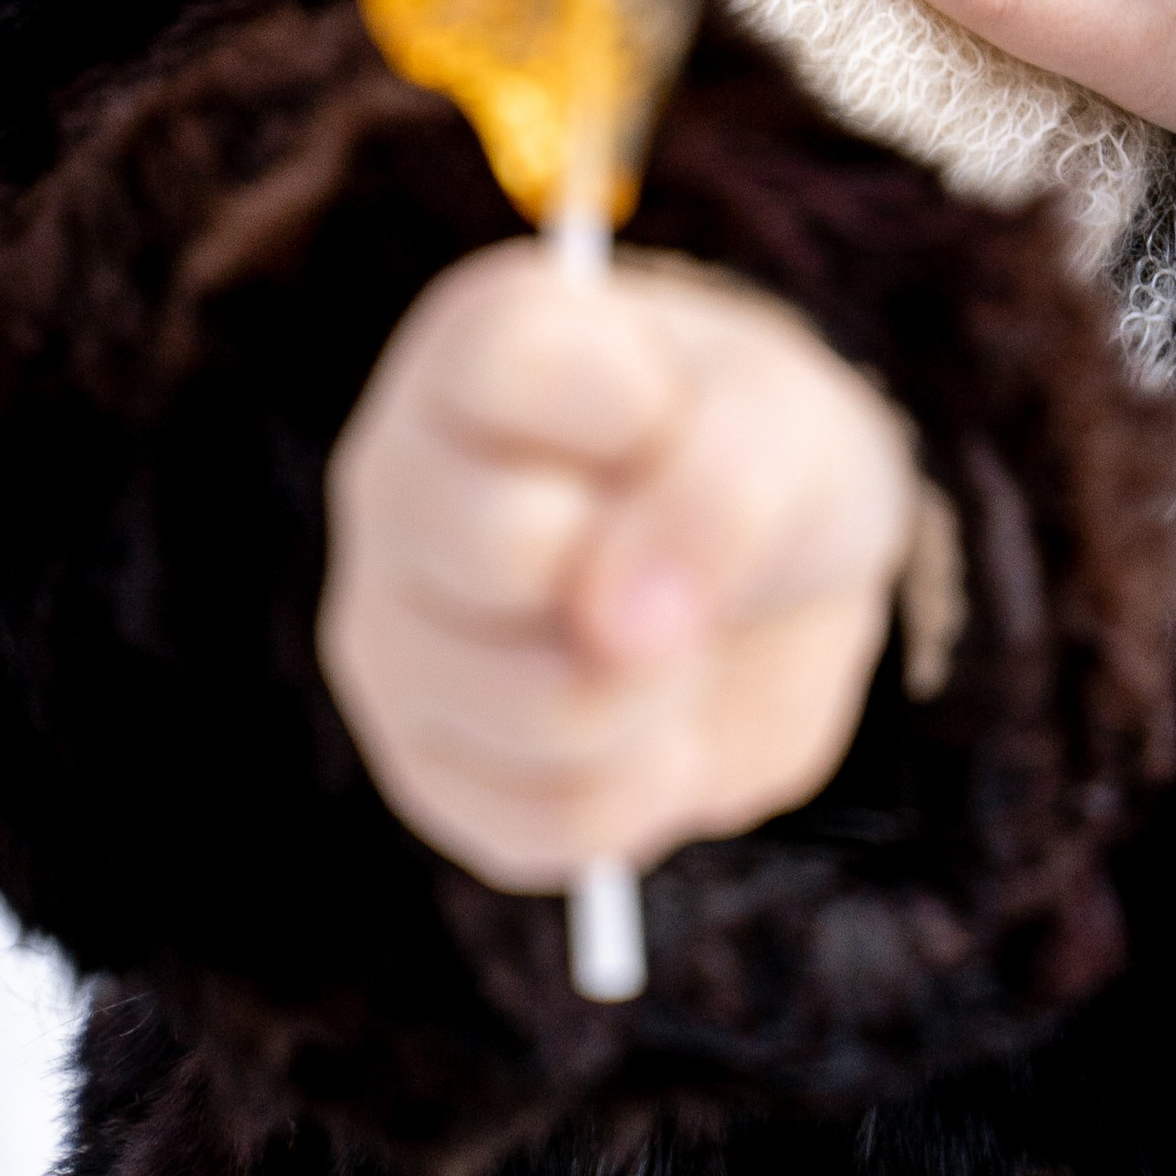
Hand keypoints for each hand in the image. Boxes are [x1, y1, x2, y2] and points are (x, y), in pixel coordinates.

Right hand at [318, 241, 916, 890]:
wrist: (778, 582)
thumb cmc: (764, 457)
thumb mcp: (786, 428)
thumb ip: (719, 492)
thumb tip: (618, 636)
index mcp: (469, 349)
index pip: (505, 368)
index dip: (632, 413)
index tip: (676, 415)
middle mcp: (396, 480)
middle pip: (502, 544)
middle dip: (651, 569)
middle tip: (685, 553)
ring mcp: (389, 634)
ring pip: (535, 708)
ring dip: (662, 695)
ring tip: (675, 645)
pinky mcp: (424, 770)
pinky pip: (546, 826)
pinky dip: (644, 792)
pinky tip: (647, 727)